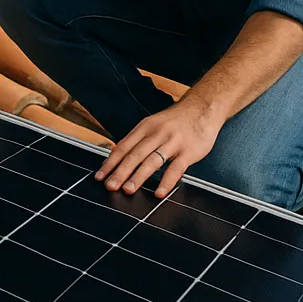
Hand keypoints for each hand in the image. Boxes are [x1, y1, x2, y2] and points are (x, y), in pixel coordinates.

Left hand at [95, 98, 221, 197]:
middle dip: (120, 171)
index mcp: (145, 127)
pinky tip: (159, 193)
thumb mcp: (152, 124)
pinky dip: (166, 181)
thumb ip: (137, 140)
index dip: (110, 162)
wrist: (202, 108)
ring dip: (138, 176)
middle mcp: (156, 133)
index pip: (123, 146)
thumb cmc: (175, 121)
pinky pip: (176, 168)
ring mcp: (173, 142)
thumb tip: (116, 157)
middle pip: (135, 154)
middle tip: (110, 186)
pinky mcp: (189, 151)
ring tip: (128, 189)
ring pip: (152, 161)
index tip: (100, 176)